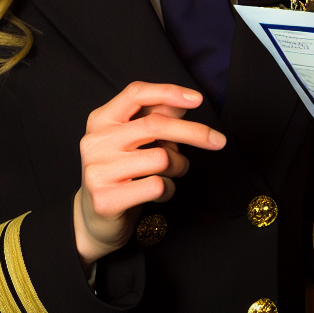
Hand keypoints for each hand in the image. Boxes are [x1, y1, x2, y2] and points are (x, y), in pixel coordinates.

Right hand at [74, 82, 225, 267]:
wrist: (94, 220)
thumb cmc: (122, 175)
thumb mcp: (136, 142)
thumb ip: (158, 119)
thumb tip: (186, 101)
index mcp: (101, 121)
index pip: (136, 93)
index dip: (169, 92)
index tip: (198, 99)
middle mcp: (95, 142)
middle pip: (155, 124)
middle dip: (194, 132)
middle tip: (219, 141)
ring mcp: (97, 170)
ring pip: (162, 157)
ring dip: (179, 166)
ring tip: (172, 173)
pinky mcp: (106, 199)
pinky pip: (157, 185)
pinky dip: (170, 189)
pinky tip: (159, 193)